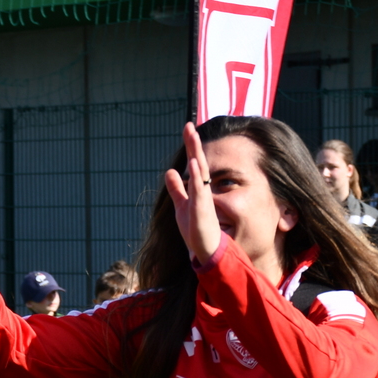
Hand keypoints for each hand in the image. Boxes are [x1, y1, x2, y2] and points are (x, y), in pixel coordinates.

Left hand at [163, 123, 222, 265]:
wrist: (206, 251)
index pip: (194, 163)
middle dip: (193, 145)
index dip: (191, 146)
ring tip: (192, 138)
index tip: (188, 127)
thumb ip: (177, 189)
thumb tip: (171, 172)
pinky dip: (197, 178)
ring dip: (196, 155)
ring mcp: (204, 200)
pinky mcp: (203, 211)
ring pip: (201, 174)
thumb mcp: (182, 205)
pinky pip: (200, 191)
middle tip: (189, 126)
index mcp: (197, 189)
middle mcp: (202, 191)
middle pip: (199, 163)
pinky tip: (196, 165)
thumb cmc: (196, 230)